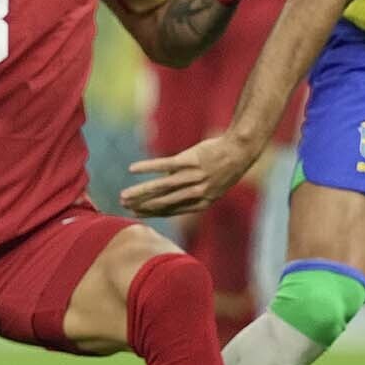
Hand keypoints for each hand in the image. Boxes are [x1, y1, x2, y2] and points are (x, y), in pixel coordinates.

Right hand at [121, 132, 257, 216]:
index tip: (136, 214)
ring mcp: (192, 176)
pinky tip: (132, 169)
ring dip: (140, 192)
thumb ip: (190, 191)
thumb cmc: (225, 167)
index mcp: (202, 202)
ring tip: (124, 195)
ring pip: (161, 187)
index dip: (152, 213)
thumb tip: (166, 188)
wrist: (240, 150)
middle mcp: (195, 192)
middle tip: (124, 207)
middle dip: (142, 205)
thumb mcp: (212, 186)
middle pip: (163, 201)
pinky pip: (163, 165)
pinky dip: (147, 168)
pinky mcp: (189, 160)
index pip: (172, 211)